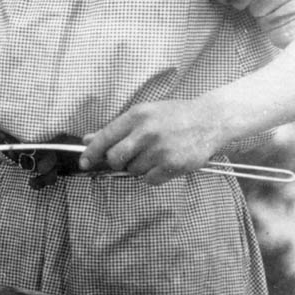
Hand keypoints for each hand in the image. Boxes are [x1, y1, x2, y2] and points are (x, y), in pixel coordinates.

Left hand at [79, 98, 225, 185]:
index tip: (84, 162)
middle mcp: (146, 132)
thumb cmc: (174, 116)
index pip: (105, 138)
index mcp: (137, 116)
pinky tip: (163, 163)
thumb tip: (88, 140)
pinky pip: (149, 180)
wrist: (210, 119)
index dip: (91, 153)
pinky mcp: (173, 165)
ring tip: (154, 154)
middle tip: (128, 158)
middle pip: (115, 159)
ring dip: (139, 167)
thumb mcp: (144, 114)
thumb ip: (116, 129)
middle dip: (116, 162)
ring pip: (133, 170)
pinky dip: (152, 176)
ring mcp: (160, 149)